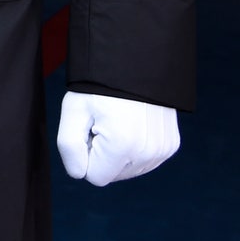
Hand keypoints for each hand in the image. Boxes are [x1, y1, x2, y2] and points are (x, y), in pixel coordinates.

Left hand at [56, 91, 180, 185]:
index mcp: (122, 146)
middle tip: (103, 122)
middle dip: (102, 154)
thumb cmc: (99, 86)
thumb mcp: (73, 111)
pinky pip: (144, 161)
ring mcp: (162, 150)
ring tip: (117, 121)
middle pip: (112, 175)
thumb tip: (80, 174)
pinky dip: (134, 148)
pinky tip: (131, 124)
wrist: (136, 63)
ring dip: (117, 152)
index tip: (89, 129)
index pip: (94, 177)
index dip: (85, 154)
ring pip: (127, 170)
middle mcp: (147, 152)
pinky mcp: (170, 145)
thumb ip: (69, 148)